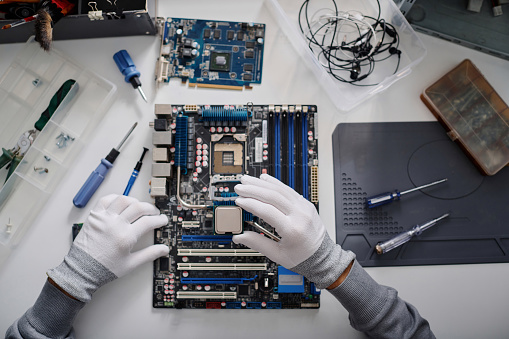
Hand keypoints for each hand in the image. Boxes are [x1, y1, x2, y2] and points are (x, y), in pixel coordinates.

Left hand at [47, 194, 168, 301]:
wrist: (82, 270)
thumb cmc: (104, 269)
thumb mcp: (131, 264)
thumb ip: (149, 255)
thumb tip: (163, 250)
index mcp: (126, 237)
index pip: (148, 222)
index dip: (159, 219)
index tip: (162, 220)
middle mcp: (115, 225)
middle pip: (138, 207)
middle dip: (150, 208)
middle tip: (154, 213)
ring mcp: (104, 219)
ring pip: (123, 200)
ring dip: (134, 201)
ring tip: (138, 206)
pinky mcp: (94, 217)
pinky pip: (105, 200)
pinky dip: (115, 198)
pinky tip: (121, 203)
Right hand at [233, 174, 354, 288]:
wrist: (322, 256)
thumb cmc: (302, 257)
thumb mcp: (278, 255)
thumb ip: (257, 243)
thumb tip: (239, 237)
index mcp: (292, 230)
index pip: (268, 211)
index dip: (251, 204)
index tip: (239, 201)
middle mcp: (300, 216)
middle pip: (273, 196)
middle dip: (253, 190)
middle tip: (239, 187)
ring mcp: (304, 208)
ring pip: (280, 190)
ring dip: (262, 183)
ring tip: (247, 180)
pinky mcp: (305, 204)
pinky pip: (288, 189)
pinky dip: (275, 183)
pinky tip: (264, 179)